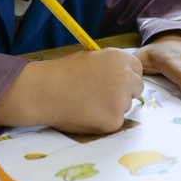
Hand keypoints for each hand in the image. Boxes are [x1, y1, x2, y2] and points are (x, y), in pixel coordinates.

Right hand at [0, 48, 143, 133]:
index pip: (137, 70)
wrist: (43, 91)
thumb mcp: (91, 59)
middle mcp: (125, 77)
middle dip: (124, 92)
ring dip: (112, 107)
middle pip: (137, 88)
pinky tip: (85, 114)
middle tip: (101, 95)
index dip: (127, 77)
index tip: (115, 82)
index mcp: (120, 58)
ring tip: (87, 103)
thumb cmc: (62, 73)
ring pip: (125, 106)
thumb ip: (111, 67)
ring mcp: (121, 100)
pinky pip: (115, 122)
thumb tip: (126, 79)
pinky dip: (103, 121)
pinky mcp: (114, 120)